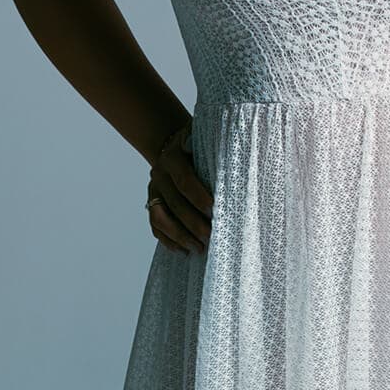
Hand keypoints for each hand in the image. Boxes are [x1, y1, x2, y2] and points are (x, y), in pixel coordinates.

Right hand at [146, 119, 212, 253]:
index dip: (199, 198)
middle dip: (193, 224)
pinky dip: (168, 240)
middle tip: (211, 237)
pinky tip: (184, 250)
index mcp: (172, 158)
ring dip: (180, 236)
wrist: (172, 147)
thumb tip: (238, 150)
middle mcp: (159, 174)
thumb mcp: (203, 139)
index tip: (214, 211)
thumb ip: (215, 145)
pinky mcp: (151, 203)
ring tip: (199, 248)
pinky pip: (155, 226)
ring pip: (160, 218)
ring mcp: (153, 190)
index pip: (185, 181)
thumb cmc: (197, 146)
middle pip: (175, 204)